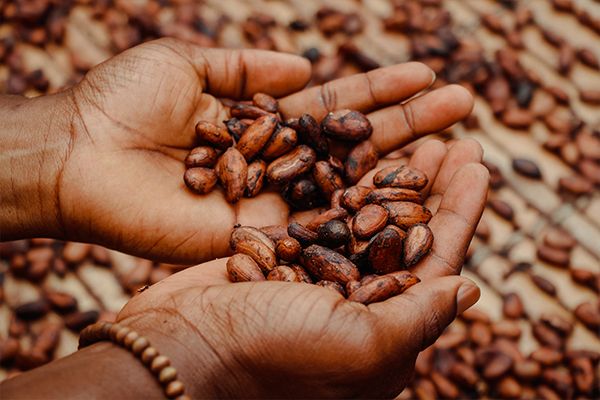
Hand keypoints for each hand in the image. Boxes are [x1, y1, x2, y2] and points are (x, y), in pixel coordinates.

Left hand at [3, 37, 472, 262]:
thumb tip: (305, 67)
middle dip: (410, 124)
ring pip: (349, 186)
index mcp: (262, 120)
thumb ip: (248, 68)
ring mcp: (273, 201)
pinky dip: (363, 216)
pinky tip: (410, 202)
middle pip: (355, 145)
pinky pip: (318, 225)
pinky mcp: (258, 236)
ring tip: (457, 144)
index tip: (427, 74)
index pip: (335, 106)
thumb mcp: (187, 62)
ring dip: (402, 167)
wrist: (78, 157)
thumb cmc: (122, 102)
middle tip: (464, 103)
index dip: (381, 91)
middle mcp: (277, 163)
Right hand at [117, 139, 488, 397]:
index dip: (461, 212)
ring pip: (368, 218)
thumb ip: (419, 318)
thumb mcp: (361, 347)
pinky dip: (345, 182)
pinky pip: (326, 213)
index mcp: (385, 334)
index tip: (477, 164)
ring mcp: (318, 278)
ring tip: (415, 139)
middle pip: (407, 234)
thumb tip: (470, 288)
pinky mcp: (283, 256)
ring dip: (392, 178)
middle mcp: (357, 305)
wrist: (183, 349)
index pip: (438, 264)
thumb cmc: (274, 357)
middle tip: (452, 140)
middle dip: (432, 187)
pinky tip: (358, 154)